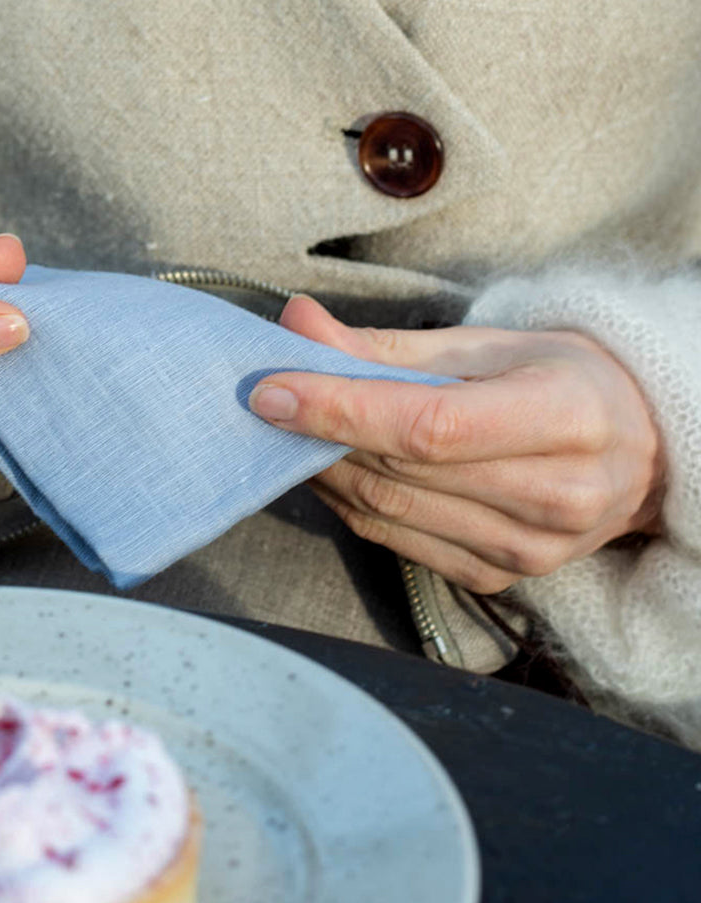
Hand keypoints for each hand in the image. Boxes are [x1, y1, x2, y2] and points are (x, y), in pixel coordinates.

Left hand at [248, 295, 664, 593]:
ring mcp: (528, 550)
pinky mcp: (497, 577)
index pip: (431, 426)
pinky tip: (332, 466)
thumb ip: (388, 346)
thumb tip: (297, 325)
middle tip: (267, 395)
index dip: (342, 410)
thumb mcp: (488, 345)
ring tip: (293, 428)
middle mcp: (555, 496)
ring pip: (387, 511)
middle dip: (318, 434)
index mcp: (566, 417)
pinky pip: (394, 540)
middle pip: (400, 471)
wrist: (636, 450)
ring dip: (324, 469)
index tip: (271, 389)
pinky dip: (349, 502)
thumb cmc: (561, 380)